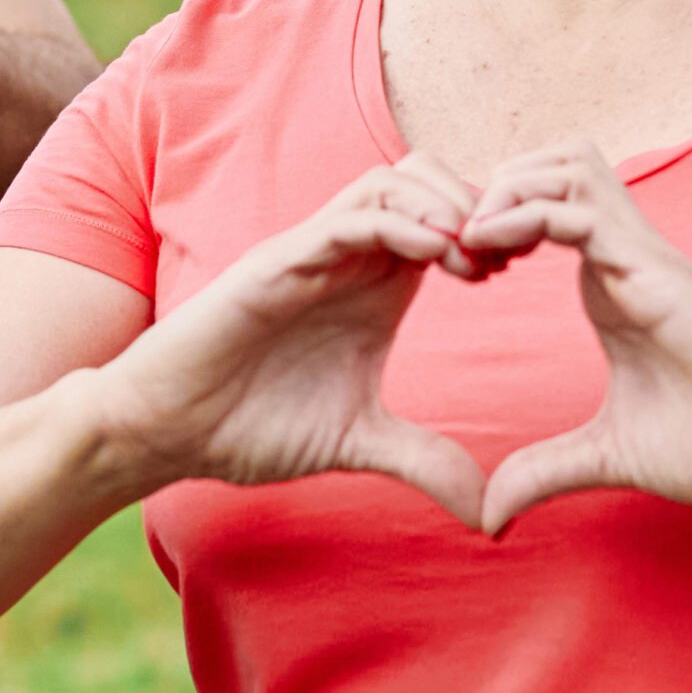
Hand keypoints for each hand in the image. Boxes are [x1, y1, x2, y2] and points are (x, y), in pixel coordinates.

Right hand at [84, 156, 498, 527]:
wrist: (169, 431)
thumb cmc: (252, 424)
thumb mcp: (359, 443)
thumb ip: (423, 460)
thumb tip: (489, 512)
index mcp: (375, 285)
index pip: (446, 221)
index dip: (492, 231)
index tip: (522, 268)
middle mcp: (348, 257)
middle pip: (427, 180)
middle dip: (478, 204)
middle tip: (510, 253)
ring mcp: (312, 253)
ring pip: (390, 183)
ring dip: (443, 204)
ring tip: (476, 253)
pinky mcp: (278, 264)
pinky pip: (346, 220)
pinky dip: (397, 223)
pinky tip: (435, 254)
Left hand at [461, 148, 691, 535]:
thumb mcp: (606, 456)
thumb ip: (545, 471)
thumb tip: (489, 513)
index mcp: (610, 284)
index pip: (546, 205)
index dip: (494, 219)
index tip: (459, 269)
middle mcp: (624, 256)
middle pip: (554, 162)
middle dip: (495, 183)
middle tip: (459, 243)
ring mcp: (641, 256)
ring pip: (567, 165)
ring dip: (508, 187)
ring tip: (472, 239)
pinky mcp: (653, 271)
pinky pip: (579, 210)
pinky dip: (524, 213)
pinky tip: (487, 246)